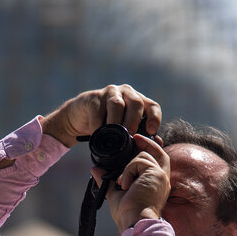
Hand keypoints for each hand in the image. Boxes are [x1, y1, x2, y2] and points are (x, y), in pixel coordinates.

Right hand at [41, 84, 161, 146]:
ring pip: (117, 105)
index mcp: (137, 101)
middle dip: (134, 121)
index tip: (152, 131)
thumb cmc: (106, 126)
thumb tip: (157, 142)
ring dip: (116, 122)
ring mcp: (109, 93)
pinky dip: (98, 124)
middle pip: (136, 102)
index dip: (154, 117)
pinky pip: (97, 110)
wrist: (80, 119)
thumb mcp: (123, 131)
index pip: (152, 106)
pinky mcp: (92, 97)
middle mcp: (126, 93)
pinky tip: (97, 133)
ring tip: (114, 137)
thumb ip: (138, 135)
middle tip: (130, 136)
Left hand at [106, 134, 170, 232]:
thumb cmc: (128, 215)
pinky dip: (128, 171)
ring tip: (122, 184)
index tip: (138, 142)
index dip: (151, 150)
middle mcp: (162, 179)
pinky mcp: (156, 174)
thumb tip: (95, 170)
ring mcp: (161, 176)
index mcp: (155, 184)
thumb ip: (108, 181)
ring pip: (144, 156)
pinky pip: (139, 161)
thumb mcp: (116, 194)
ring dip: (128, 167)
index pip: (158, 161)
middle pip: (160, 152)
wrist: (134, 222)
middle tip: (135, 138)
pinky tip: (125, 185)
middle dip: (148, 143)